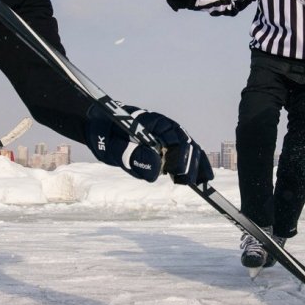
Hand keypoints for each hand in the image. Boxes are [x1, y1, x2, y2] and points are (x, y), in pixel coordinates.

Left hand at [85, 105, 212, 184]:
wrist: (100, 127)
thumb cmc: (103, 135)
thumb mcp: (111, 147)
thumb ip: (131, 156)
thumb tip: (156, 171)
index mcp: (151, 121)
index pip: (172, 138)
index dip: (179, 157)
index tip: (177, 174)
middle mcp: (164, 125)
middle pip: (187, 143)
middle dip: (191, 164)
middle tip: (188, 183)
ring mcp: (168, 134)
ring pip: (191, 148)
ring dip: (198, 166)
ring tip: (201, 184)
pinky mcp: (168, 143)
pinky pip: (188, 154)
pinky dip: (197, 165)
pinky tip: (203, 180)